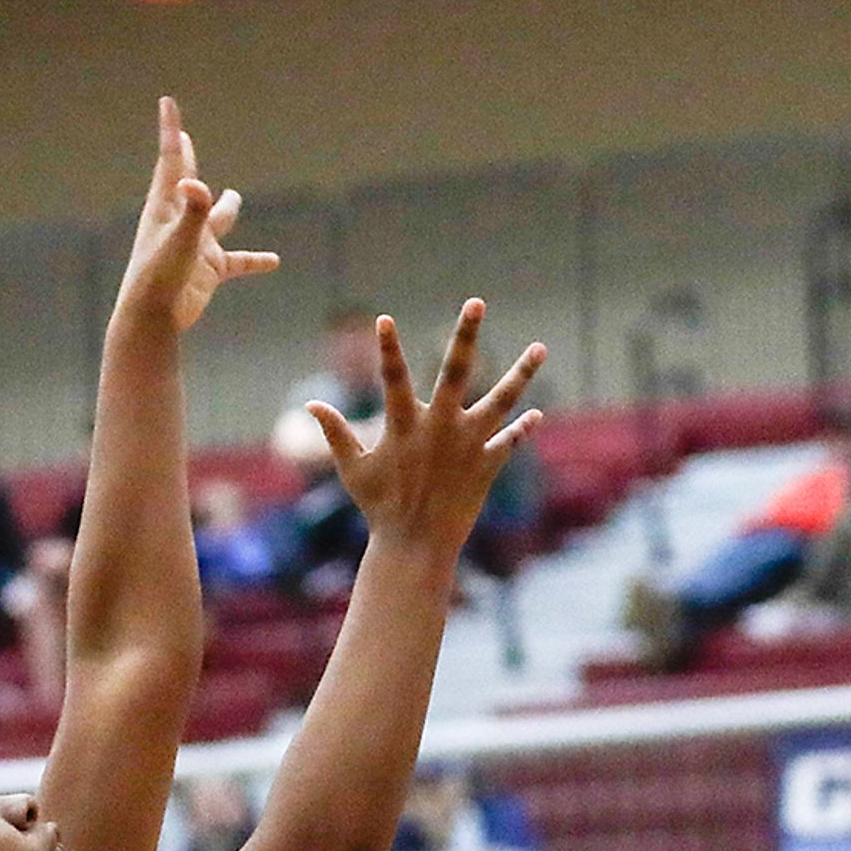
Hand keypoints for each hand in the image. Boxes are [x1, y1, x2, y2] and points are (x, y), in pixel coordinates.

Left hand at [116, 97, 278, 336]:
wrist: (152, 320)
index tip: (167, 102)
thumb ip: (191, 212)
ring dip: (226, 209)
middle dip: (187, 159)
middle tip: (184, 139)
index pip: (172, 160)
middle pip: (187, 181)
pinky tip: (273, 262)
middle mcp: (180, 221)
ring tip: (234, 198)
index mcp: (165, 207)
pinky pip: (237, 262)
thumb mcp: (178, 241)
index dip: (172, 130)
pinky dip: (254, 261)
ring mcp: (195, 245)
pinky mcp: (208, 270)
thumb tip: (195, 184)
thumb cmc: (158, 279)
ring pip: (216, 220)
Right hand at [301, 307, 541, 563]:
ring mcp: (467, 445)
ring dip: (521, 373)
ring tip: (540, 347)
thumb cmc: (379, 508)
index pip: (392, 377)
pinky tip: (536, 414)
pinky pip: (509, 441)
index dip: (386, 348)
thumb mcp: (353, 470)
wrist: (415, 547)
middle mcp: (440, 428)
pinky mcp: (486, 465)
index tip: (384, 319)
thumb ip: (336, 434)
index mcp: (404, 426)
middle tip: (476, 302)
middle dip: (465, 335)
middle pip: (456, 371)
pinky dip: (523, 429)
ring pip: (500, 400)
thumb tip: (311, 405)